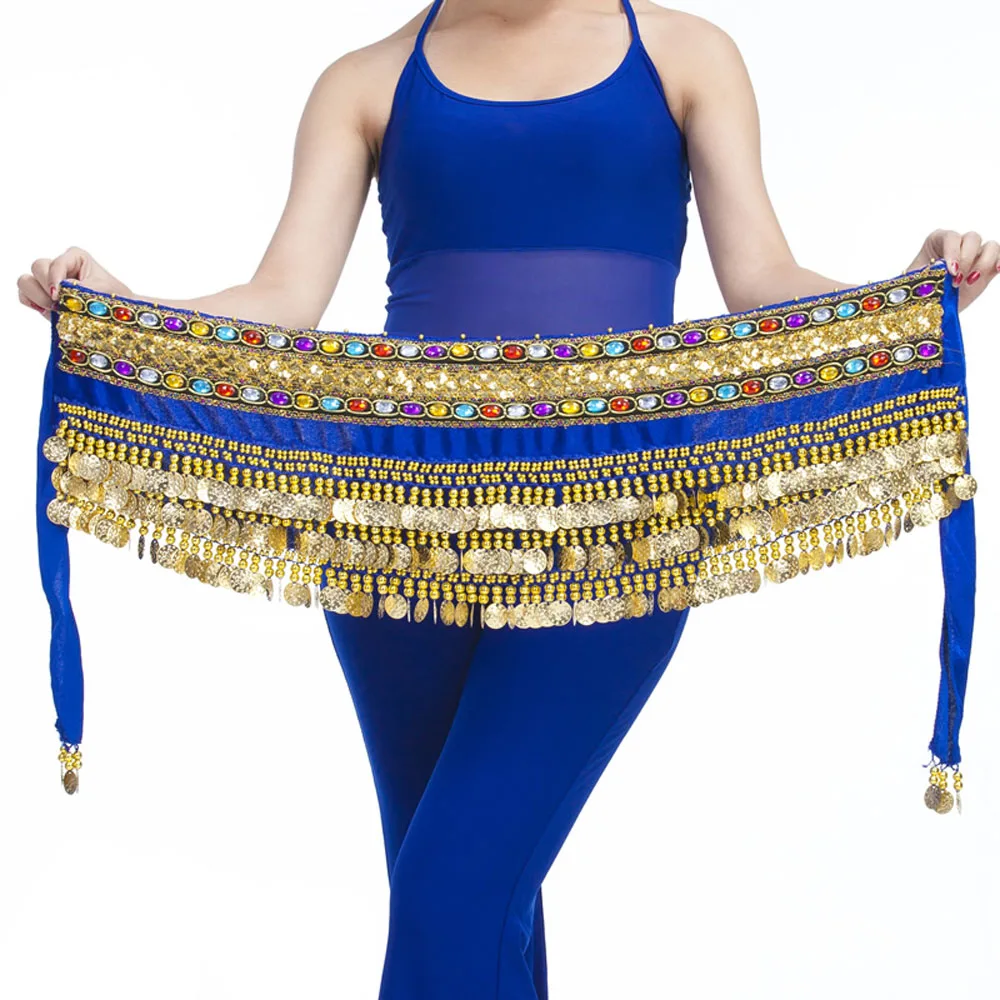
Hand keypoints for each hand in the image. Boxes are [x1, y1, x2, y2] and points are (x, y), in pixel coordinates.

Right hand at [17, 247, 131, 320]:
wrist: (116, 317)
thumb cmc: (113, 299)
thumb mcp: (101, 292)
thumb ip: (80, 290)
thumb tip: (61, 293)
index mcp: (75, 257)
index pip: (56, 262)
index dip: (55, 278)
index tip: (58, 295)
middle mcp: (60, 266)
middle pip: (38, 267)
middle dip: (45, 286)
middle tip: (59, 304)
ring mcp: (49, 281)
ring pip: (26, 280)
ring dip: (37, 296)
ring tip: (55, 309)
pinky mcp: (43, 297)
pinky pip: (24, 295)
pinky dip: (31, 303)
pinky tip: (46, 312)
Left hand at [907, 230, 997, 312]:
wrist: (930, 305)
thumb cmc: (919, 290)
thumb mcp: (915, 281)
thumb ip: (925, 274)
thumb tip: (934, 271)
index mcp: (938, 241)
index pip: (951, 237)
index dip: (953, 252)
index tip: (951, 271)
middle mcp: (959, 243)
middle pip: (972, 239)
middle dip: (966, 260)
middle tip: (956, 281)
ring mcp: (975, 254)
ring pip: (990, 246)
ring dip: (983, 263)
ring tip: (970, 282)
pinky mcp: (987, 267)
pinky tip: (996, 270)